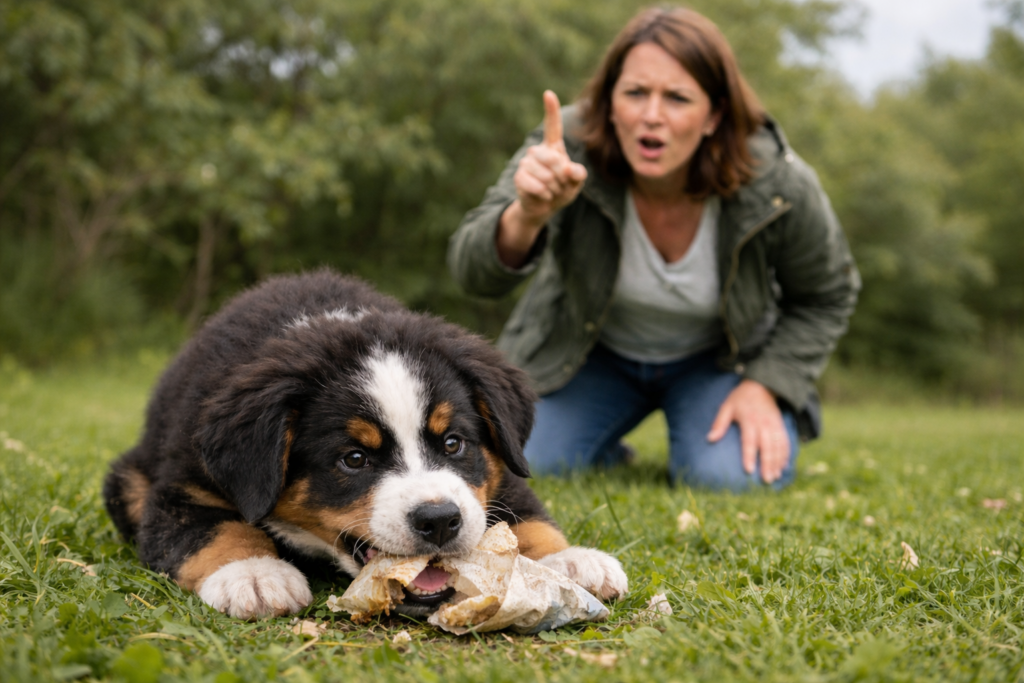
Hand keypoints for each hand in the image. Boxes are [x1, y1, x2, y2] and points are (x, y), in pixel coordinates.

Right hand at [514, 90, 587, 221]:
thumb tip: (568, 169)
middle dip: (561, 177)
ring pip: (545, 174)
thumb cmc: (562, 190)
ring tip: (552, 190)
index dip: (551, 111)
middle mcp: (538, 151)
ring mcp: (527, 163)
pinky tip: (543, 195)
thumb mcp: (576, 183)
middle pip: (553, 159)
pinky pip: (535, 185)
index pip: (552, 126)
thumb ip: (578, 174)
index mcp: (553, 147)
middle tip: (561, 185)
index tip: (548, 94)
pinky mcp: (519, 177)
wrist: (544, 207)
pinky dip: (544, 194)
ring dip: (553, 188)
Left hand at [707, 379, 789, 483]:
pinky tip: (783, 467)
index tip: (749, 471)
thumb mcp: (726, 407)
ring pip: (779, 447)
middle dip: (768, 464)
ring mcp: (775, 425)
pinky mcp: (781, 426)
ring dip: (778, 463)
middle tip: (767, 481)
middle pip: (768, 447)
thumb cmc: (740, 398)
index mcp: (749, 420)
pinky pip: (786, 443)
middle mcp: (764, 424)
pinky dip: (785, 455)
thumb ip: (719, 423)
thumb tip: (709, 439)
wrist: (762, 386)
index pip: (749, 441)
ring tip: (775, 477)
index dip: (749, 456)